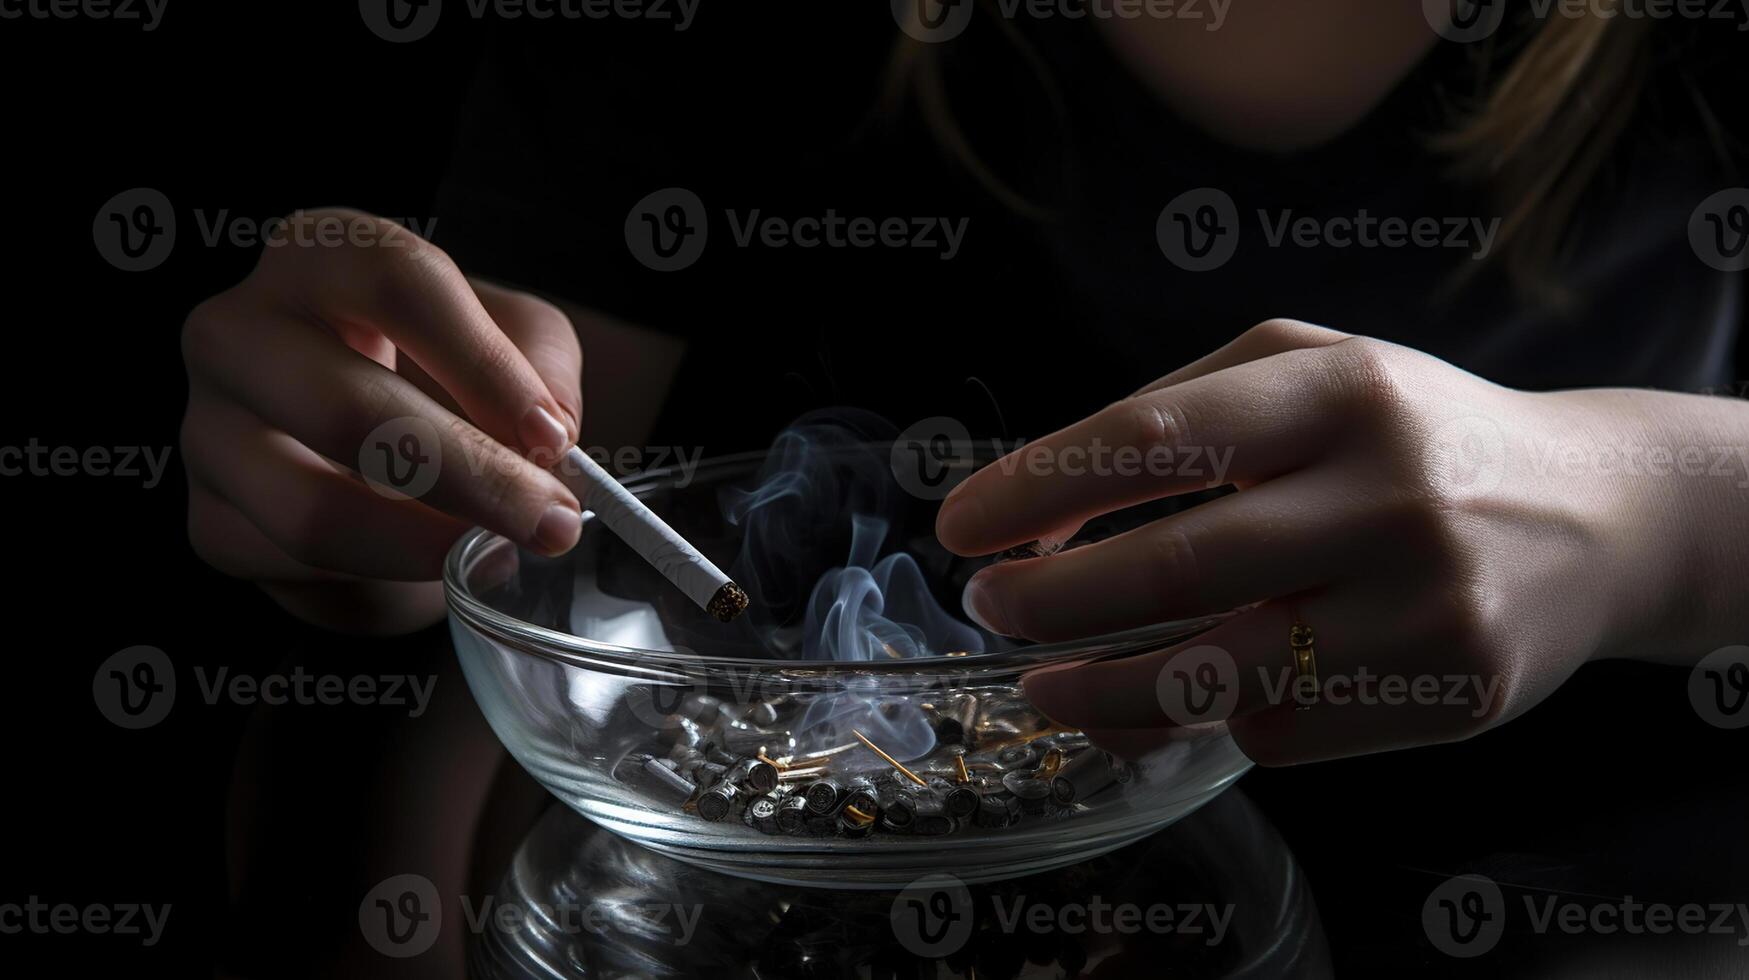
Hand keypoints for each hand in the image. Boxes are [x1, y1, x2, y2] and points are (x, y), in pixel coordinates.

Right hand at [182, 209, 584, 633]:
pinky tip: (440, 568)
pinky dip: (385, 580)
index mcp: (318, 255)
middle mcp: (239, 330)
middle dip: (469, 476)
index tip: (552, 437)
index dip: (484, 364)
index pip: (396, 284)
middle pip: (347, 408)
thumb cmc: (446, 368)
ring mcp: (208, 429)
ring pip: (312, 509)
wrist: (379, 448)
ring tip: (502, 555)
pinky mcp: (210, 520)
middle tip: (550, 521)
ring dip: (428, 546)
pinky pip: (300, 569)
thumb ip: (540, 365)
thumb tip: (547, 436)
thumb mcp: (513, 337)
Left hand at [936, 319, 1708, 763]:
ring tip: (1040, 688)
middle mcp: (1391, 498)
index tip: (959, 524)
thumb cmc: (1411, 435)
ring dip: (1099, 693)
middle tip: (989, 607)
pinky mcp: (1448, 697)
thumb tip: (1043, 503)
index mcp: (1344, 392)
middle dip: (1052, 599)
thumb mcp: (1311, 369)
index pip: (1155, 438)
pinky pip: (1282, 728)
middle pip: (1177, 568)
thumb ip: (1179, 414)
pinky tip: (1163, 698)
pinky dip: (1200, 719)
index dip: (1038, 487)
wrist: (1599, 517)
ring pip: (1219, 677)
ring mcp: (1427, 609)